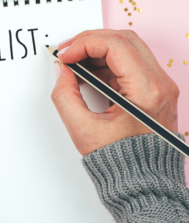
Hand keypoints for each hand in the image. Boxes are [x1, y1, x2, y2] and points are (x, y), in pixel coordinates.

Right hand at [51, 29, 179, 155]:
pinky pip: (129, 66)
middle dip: (91, 41)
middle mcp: (160, 84)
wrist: (142, 182)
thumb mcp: (83, 130)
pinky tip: (88, 74)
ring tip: (75, 64)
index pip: (116, 45)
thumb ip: (65, 96)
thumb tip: (62, 71)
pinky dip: (106, 64)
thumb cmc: (120, 163)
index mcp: (147, 91)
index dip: (84, 43)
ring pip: (128, 49)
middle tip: (68, 52)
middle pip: (125, 40)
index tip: (65, 54)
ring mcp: (160, 86)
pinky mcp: (154, 91)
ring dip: (98, 51)